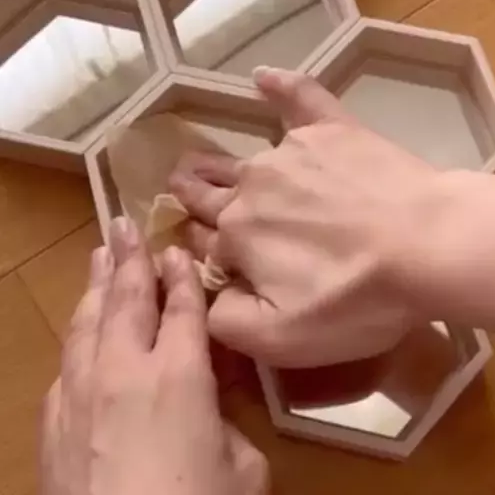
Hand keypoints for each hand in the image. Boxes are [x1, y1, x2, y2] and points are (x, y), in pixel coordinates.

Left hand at [40, 218, 268, 494]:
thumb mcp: (242, 471)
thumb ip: (227, 426)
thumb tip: (212, 413)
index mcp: (181, 374)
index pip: (183, 308)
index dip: (182, 275)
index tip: (176, 248)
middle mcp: (126, 369)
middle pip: (128, 298)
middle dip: (130, 257)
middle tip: (124, 224)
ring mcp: (81, 393)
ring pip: (89, 322)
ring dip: (98, 284)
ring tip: (101, 255)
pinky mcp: (53, 423)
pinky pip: (68, 361)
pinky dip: (79, 335)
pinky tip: (82, 331)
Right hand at [171, 68, 442, 368]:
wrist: (426, 245)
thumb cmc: (355, 298)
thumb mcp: (281, 337)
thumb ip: (226, 319)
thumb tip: (207, 292)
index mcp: (237, 234)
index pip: (202, 237)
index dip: (195, 243)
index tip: (191, 242)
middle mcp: (253, 186)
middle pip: (210, 190)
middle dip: (190, 192)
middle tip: (176, 185)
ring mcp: (292, 152)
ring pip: (243, 155)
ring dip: (217, 160)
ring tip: (198, 156)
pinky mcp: (333, 129)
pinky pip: (301, 98)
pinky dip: (280, 86)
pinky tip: (262, 76)